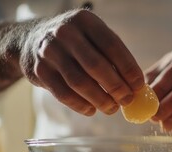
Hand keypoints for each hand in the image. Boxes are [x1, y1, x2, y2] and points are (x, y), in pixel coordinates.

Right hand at [20, 9, 143, 115]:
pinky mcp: (39, 70)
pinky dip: (81, 105)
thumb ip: (113, 55)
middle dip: (116, 87)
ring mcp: (50, 51)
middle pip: (96, 66)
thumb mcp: (93, 37)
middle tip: (128, 100)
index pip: (112, 45)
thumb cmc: (74, 42)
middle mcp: (66, 32)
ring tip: (112, 108)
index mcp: (86, 21)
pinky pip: (64, 94)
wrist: (32, 40)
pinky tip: (91, 110)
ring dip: (100, 99)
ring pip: (80, 82)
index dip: (128, 68)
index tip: (139, 86)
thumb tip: (136, 85)